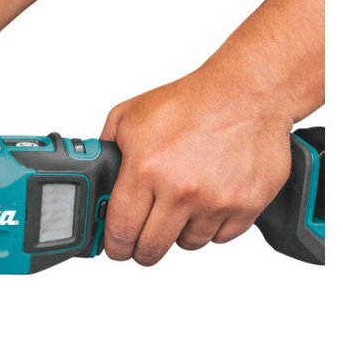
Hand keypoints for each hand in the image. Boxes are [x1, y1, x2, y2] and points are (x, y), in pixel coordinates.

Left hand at [100, 68, 292, 264]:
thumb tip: (94, 176)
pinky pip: (221, 237)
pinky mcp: (247, 205)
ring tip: (181, 205)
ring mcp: (216, 201)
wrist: (248, 92)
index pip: (120, 229)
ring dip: (179, 232)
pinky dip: (212, 226)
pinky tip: (208, 201)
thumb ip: (107, 149)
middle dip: (141, 249)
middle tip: (141, 240)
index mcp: (147, 168)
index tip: (115, 248)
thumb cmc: (193, 101)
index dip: (114, 245)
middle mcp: (181, 189)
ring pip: (188, 244)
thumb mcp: (130, 115)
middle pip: (151, 248)